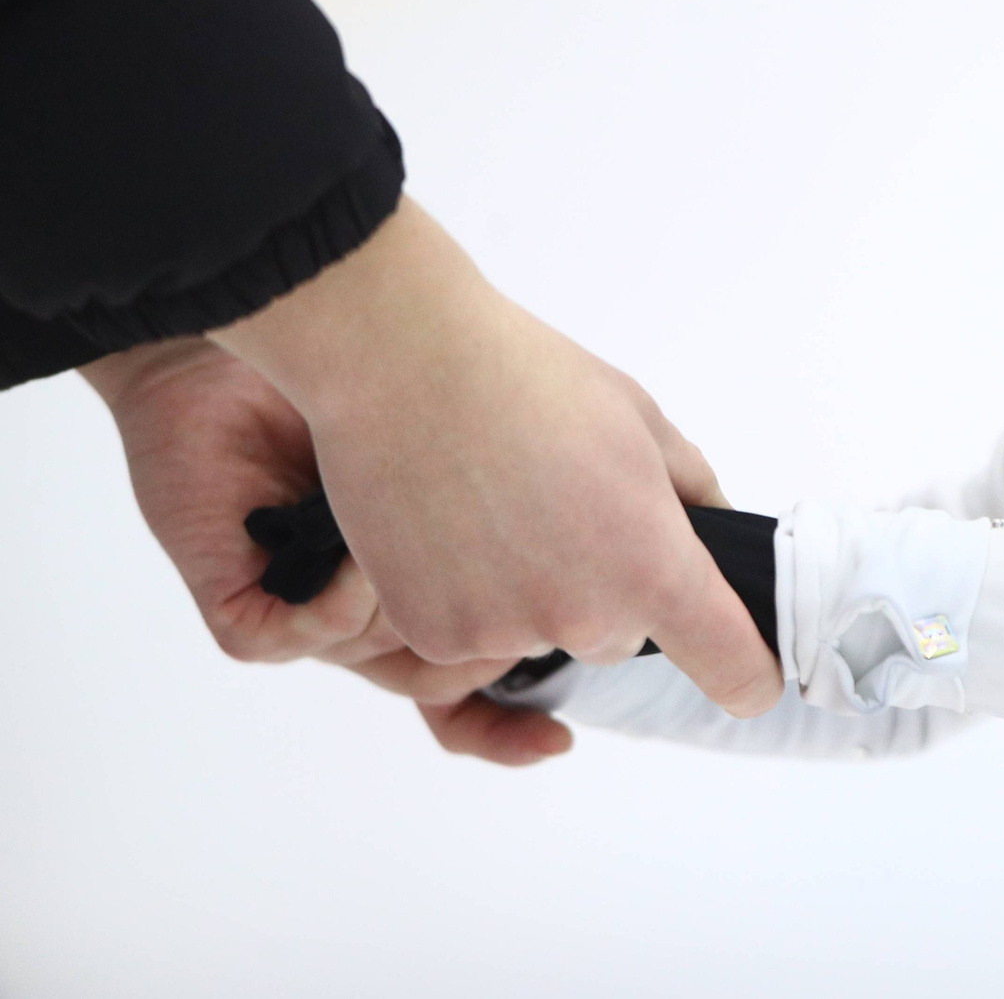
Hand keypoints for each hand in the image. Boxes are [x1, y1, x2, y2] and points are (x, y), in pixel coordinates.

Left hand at [85, 337, 576, 762]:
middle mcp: (377, 614)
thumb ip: (604, 496)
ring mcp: (311, 612)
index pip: (483, 687)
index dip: (516, 728)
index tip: (561, 741)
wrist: (302, 327)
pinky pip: (298, 636)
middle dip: (485, 651)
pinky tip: (363, 553)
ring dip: (412, 608)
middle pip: (442, 685)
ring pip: (379, 661)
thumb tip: (688, 528)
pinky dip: (338, 604)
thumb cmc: (424, 376)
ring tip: (434, 534)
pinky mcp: (249, 602)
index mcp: (441, 590)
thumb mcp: (543, 433)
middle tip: (526, 601)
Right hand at [211, 198, 780, 716]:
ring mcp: (503, 634)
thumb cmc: (534, 383)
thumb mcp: (646, 425)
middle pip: (622, 636)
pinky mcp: (434, 637)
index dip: (747, 676)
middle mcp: (585, 616)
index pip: (729, 662)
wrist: (404, 368)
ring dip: (536, 592)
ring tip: (502, 506)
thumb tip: (720, 534)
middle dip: (611, 590)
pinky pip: (475, 636)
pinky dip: (470, 597)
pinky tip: (454, 527)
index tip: (754, 685)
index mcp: (653, 567)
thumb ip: (696, 494)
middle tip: (567, 511)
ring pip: (546, 634)